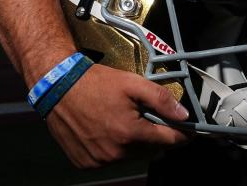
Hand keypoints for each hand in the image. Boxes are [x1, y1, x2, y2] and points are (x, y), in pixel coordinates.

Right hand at [47, 63, 189, 167]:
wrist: (58, 87)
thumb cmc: (97, 83)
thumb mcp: (133, 83)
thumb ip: (161, 99)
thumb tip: (184, 116)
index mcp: (130, 134)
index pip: (168, 141)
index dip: (181, 134)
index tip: (188, 130)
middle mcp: (115, 153)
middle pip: (150, 150)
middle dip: (155, 136)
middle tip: (149, 118)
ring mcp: (99, 161)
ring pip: (130, 157)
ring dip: (134, 144)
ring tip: (125, 122)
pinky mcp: (86, 163)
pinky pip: (110, 161)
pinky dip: (114, 149)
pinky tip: (108, 131)